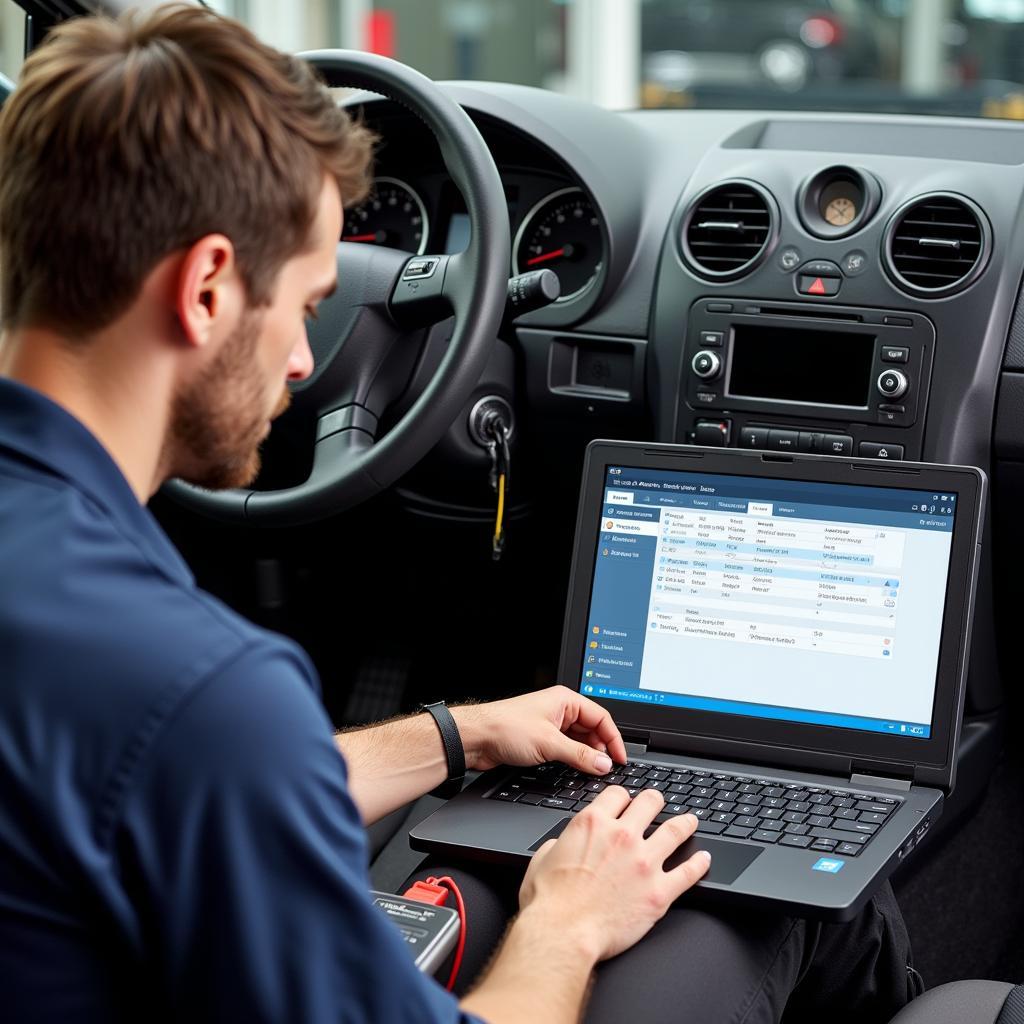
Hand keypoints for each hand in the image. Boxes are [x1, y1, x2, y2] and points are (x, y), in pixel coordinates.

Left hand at [454, 685, 627, 775]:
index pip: (601, 717)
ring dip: (587, 756)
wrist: (475, 738)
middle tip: (607, 768)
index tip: (620, 758)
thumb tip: (603, 763)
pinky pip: (566, 749)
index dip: (613, 738)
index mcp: (565, 700)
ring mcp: (550, 725)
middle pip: (592, 729)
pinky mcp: (541, 740)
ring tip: (594, 771)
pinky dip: (574, 759)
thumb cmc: (505, 727)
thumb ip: (579, 755)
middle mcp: (559, 710)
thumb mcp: (549, 743)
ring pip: (579, 741)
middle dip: (601, 749)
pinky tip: (577, 770)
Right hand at [517, 787, 710, 961]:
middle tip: (659, 803)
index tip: (626, 802)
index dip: (623, 797)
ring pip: (674, 830)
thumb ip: (561, 842)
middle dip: (655, 800)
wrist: (564, 932)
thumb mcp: (543, 857)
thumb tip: (565, 843)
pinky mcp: (659, 891)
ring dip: (685, 823)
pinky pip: (688, 873)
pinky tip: (703, 859)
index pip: (617, 795)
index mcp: (593, 824)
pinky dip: (699, 864)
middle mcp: (623, 836)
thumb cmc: (550, 901)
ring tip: (691, 821)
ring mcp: (645, 862)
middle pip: (649, 803)